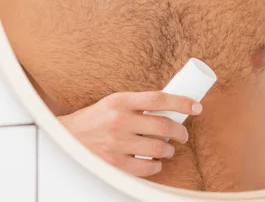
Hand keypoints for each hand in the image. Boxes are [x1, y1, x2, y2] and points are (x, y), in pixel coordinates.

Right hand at [58, 90, 201, 176]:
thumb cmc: (96, 119)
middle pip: (164, 125)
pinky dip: (156, 166)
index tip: (197, 107)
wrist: (67, 138)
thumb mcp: (114, 102)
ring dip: (170, 150)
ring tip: (170, 149)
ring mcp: (117, 143)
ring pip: (158, 148)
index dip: (182, 102)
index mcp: (121, 100)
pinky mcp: (114, 164)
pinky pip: (146, 167)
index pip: (159, 98)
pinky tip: (156, 162)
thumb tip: (170, 106)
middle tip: (183, 134)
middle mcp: (119, 120)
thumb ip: (137, 104)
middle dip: (181, 131)